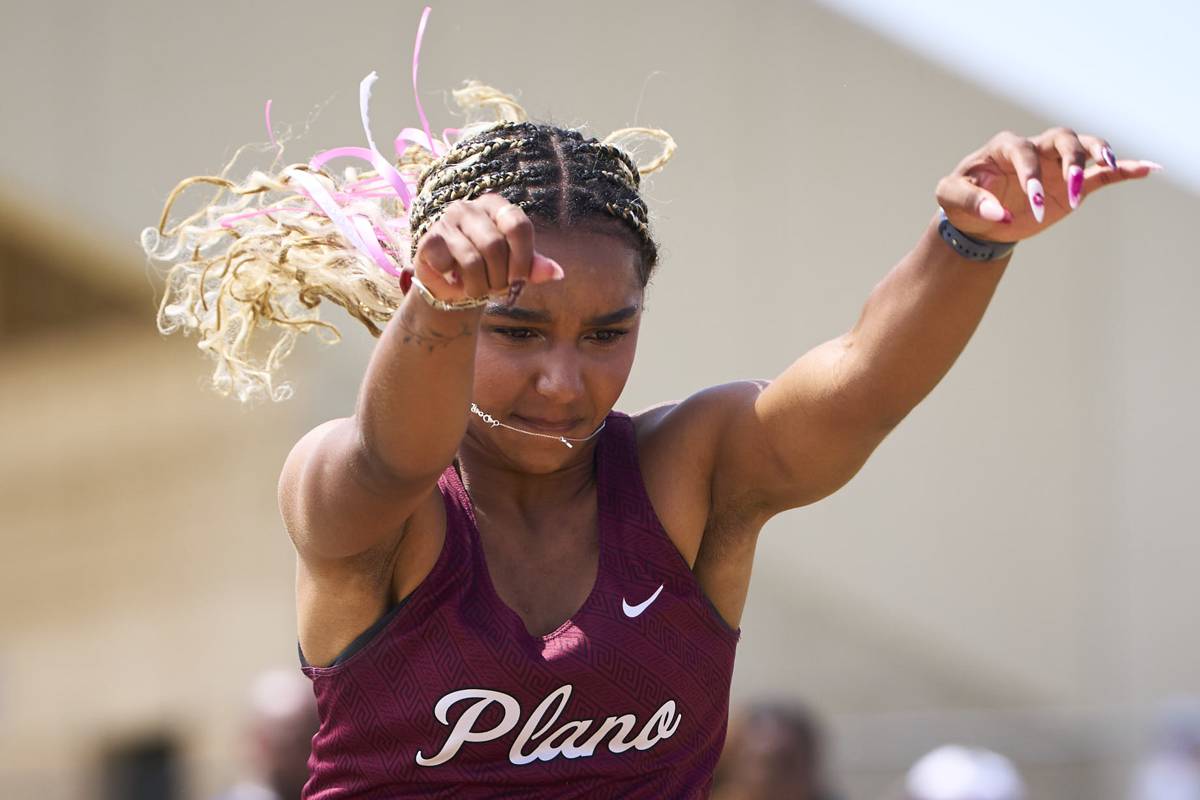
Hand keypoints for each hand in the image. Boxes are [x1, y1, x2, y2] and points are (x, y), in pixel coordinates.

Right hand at [412, 193, 563, 301]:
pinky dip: (456, 282)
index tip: (520, 281)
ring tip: (477, 289)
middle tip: (495, 289)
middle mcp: (470, 207)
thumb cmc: (488, 270)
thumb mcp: (514, 268)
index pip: (518, 226)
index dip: (523, 259)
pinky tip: (454, 279)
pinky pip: (448, 264)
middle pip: (495, 246)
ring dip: (479, 286)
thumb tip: (556, 273)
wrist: (450, 286)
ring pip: (472, 260)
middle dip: (499, 278)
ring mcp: (447, 220)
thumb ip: (534, 267)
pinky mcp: (430, 239)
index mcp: (497, 206)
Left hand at [935, 128, 1161, 242]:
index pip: (1024, 150)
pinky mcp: (1070, 184)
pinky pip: (1101, 173)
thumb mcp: (950, 198)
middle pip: (1063, 139)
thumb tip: (997, 212)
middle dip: (1071, 159)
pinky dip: (1125, 169)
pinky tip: (1148, 169)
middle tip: (1071, 189)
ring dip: (1099, 156)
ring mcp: (1055, 165)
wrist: (976, 219)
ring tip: (1110, 168)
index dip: (1031, 173)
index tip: (1033, 201)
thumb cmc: (961, 200)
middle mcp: (1035, 149)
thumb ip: (970, 201)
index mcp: (1005, 147)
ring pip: (1085, 146)